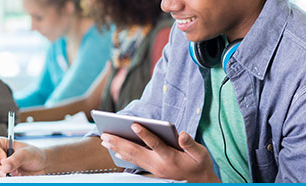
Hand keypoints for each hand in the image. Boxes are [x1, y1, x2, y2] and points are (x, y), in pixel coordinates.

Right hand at [0, 136, 46, 176]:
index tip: (5, 158)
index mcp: (1, 144)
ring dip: (1, 174)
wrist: (41, 165)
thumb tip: (5, 166)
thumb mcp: (27, 153)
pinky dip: (4, 180)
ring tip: (15, 172)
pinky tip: (15, 176)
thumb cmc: (33, 155)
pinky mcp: (1, 175)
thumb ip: (16, 159)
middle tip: (6, 171)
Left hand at [100, 123, 219, 181]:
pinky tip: (115, 152)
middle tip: (106, 134)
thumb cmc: (199, 165)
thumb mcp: (200, 154)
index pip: (155, 144)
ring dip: (118, 148)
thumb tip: (182, 134)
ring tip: (105, 140)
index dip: (145, 134)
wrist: (199, 182)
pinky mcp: (152, 170)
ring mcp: (153, 168)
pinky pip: (135, 162)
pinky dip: (124, 156)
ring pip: (132, 157)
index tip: (134, 124)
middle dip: (120, 142)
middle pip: (136, 152)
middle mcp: (158, 164)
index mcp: (170, 158)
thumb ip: (191, 144)